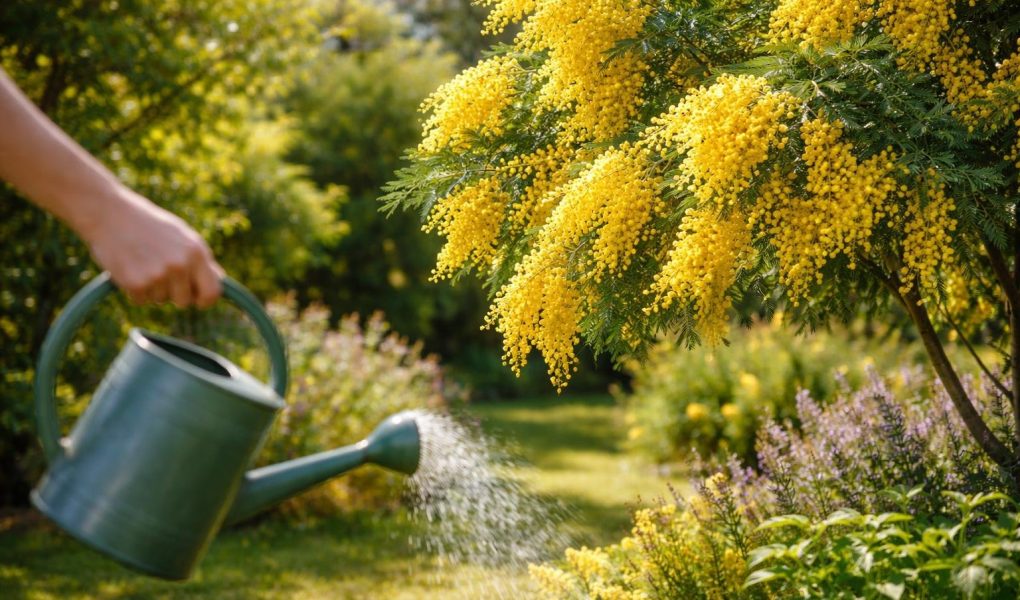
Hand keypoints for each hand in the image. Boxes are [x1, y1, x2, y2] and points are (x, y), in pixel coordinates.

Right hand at [81, 188, 224, 307]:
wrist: (110, 213)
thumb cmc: (149, 225)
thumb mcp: (182, 236)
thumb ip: (200, 260)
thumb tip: (220, 281)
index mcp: (196, 252)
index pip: (212, 292)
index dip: (205, 301)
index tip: (197, 301)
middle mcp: (180, 265)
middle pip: (184, 301)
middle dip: (173, 293)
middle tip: (159, 272)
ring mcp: (158, 275)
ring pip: (160, 301)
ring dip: (152, 289)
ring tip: (142, 263)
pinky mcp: (136, 283)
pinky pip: (140, 301)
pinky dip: (134, 291)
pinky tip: (129, 268)